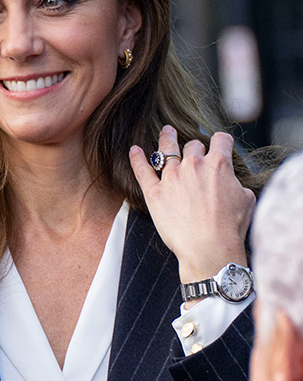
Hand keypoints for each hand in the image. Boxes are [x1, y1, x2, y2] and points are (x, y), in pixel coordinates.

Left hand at [129, 126, 254, 296]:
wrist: (210, 247)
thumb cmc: (231, 228)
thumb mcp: (246, 200)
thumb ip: (236, 183)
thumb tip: (231, 182)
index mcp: (219, 165)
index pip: (221, 140)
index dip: (222, 141)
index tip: (220, 143)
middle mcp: (194, 165)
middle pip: (193, 146)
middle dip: (196, 148)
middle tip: (195, 152)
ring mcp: (171, 177)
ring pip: (167, 149)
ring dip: (167, 139)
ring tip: (166, 132)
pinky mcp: (154, 191)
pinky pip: (142, 170)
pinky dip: (136, 158)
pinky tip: (134, 150)